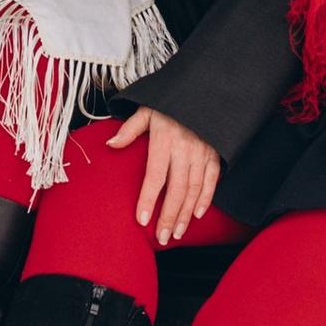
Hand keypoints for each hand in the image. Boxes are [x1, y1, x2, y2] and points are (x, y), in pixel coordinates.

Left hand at [106, 102, 223, 244]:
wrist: (205, 88)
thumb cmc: (171, 102)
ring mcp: (201, 152)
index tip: (141, 220)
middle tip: (162, 237)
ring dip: (185, 214)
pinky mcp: (214, 154)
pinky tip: (197, 215)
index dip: (148, 199)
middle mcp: (184, 149)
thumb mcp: (147, 109)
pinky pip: (211, 180)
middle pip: (176, 189)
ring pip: (193, 189)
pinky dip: (205, 199)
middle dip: (168, 216)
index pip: (155, 176)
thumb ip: (129, 129)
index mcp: (164, 139)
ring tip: (177, 233)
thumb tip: (110, 144)